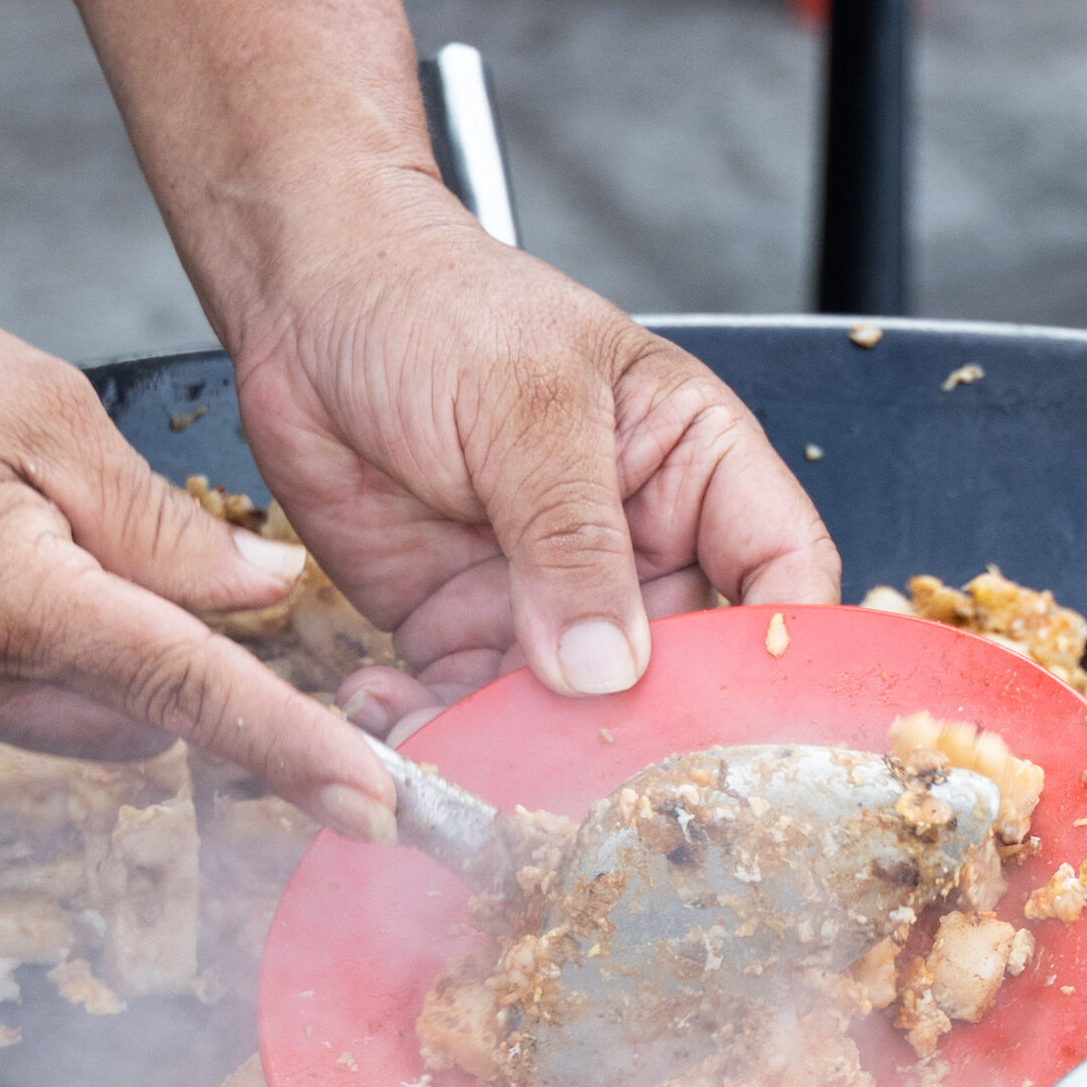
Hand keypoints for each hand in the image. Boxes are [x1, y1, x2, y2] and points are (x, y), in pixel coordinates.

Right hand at [0, 276, 399, 828]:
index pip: (192, 693)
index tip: (380, 806)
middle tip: (130, 551)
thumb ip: (164, 524)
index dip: (297, 751)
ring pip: (79, 726)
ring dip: (98, 664)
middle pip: (144, 721)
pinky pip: (7, 722)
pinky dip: (28, 669)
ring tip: (26, 543)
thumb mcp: (44, 410)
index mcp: (12, 598)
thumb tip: (269, 595)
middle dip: (175, 662)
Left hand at [224, 172, 842, 723]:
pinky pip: (470, 715)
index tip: (754, 727)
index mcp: (695, 467)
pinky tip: (390, 721)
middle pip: (682, 678)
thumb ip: (570, 537)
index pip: (782, 573)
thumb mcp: (522, 405)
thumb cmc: (433, 306)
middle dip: (641, 737)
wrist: (304, 301)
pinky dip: (436, 736)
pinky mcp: (462, 633)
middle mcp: (636, 548)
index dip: (781, 654)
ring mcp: (550, 601)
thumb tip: (610, 666)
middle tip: (596, 785)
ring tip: (467, 766)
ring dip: (523, 755)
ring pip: (572, 718)